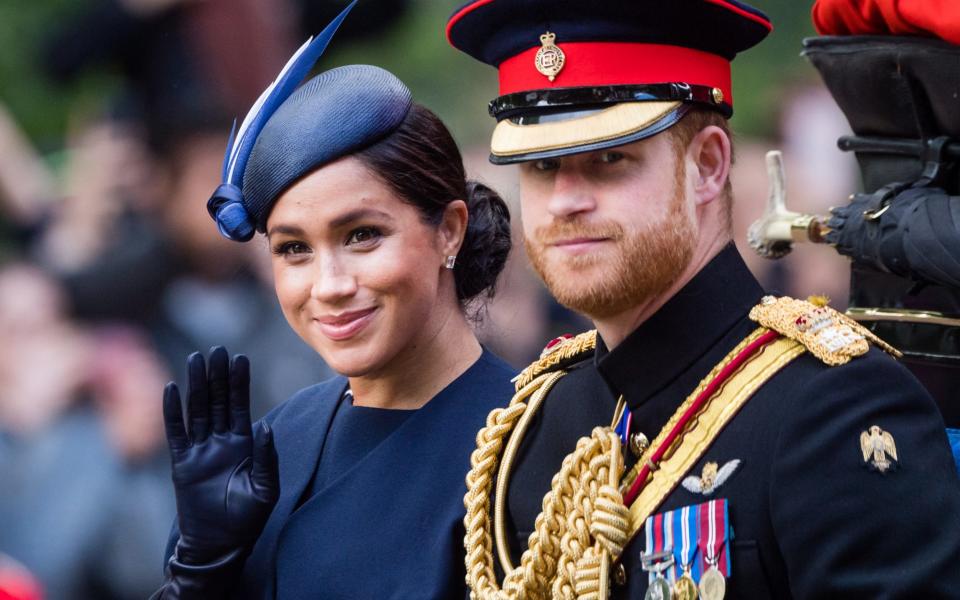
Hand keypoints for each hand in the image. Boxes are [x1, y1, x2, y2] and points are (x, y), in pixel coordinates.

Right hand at [163, 346, 277, 564]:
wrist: (220, 543)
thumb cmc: (247, 518)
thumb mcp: (265, 487)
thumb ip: (267, 457)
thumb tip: (265, 427)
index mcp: (243, 444)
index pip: (239, 405)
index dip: (239, 382)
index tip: (240, 358)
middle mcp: (220, 442)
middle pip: (216, 401)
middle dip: (217, 375)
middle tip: (217, 349)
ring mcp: (199, 451)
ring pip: (197, 410)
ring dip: (196, 385)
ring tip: (196, 358)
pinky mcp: (182, 463)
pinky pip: (176, 433)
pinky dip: (172, 412)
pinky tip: (172, 389)